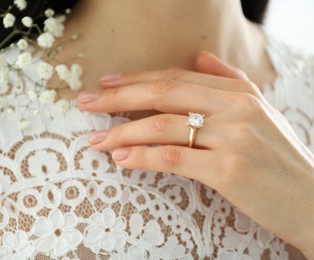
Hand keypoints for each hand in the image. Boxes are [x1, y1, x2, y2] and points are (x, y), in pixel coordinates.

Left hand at [77, 51, 313, 257]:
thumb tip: (199, 57)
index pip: (175, 77)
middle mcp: (235, 107)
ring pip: (163, 125)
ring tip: (97, 139)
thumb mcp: (259, 110)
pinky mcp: (229, 169)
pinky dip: (142, 157)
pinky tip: (121, 159)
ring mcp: (233, 137)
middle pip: (163, 93)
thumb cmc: (279, 158)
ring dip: (122, 132)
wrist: (312, 199)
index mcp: (238, 91)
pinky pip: (173, 157)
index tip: (106, 83)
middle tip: (87, 103)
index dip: (136, 79)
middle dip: (119, 97)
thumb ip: (229, 79)